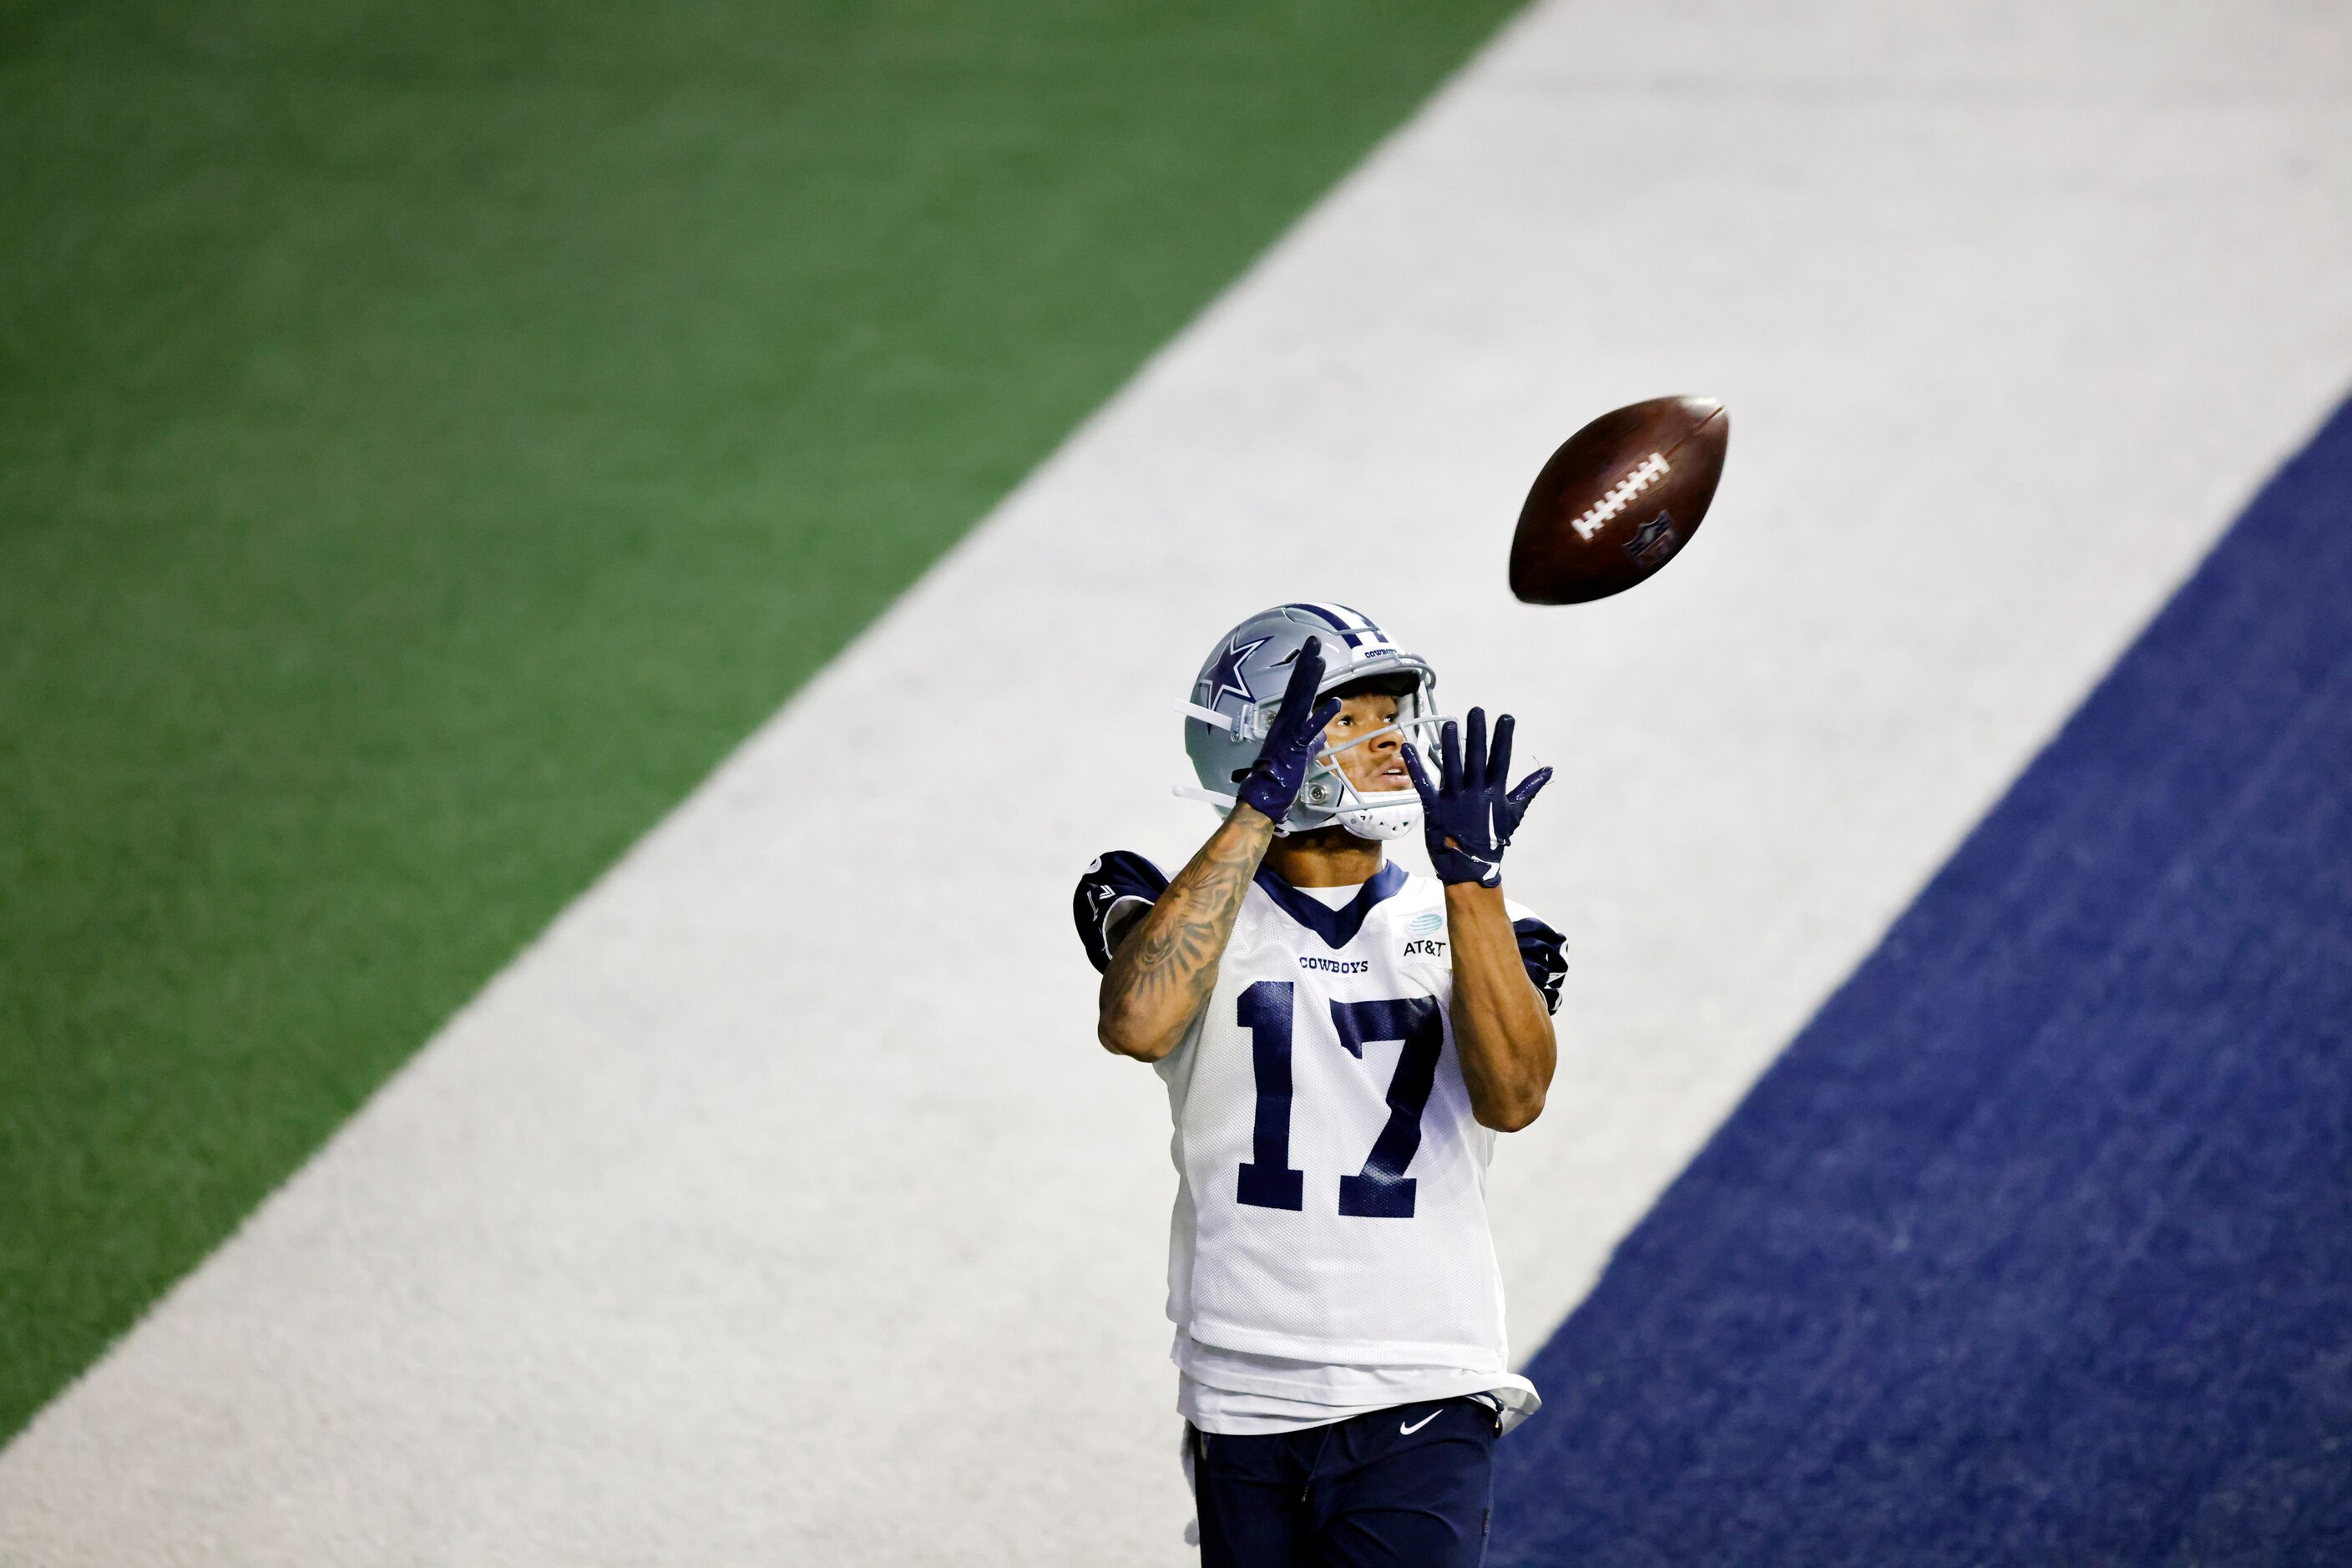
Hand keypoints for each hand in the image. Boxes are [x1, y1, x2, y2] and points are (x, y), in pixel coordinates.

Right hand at [1233, 637, 1340, 825]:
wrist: (1263, 797)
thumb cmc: (1278, 779)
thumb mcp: (1299, 758)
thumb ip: (1310, 744)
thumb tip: (1321, 737)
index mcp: (1287, 724)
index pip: (1299, 692)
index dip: (1306, 671)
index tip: (1313, 653)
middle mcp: (1286, 723)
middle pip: (1298, 688)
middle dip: (1307, 663)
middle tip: (1314, 641)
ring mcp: (1289, 733)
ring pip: (1302, 701)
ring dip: (1311, 680)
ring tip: (1320, 659)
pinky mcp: (1295, 747)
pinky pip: (1310, 729)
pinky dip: (1322, 716)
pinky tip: (1334, 703)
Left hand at [1402, 708, 1550, 886]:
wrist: (1470, 867)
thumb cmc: (1492, 838)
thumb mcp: (1514, 813)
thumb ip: (1528, 789)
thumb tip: (1547, 770)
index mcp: (1494, 792)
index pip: (1500, 760)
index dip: (1502, 738)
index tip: (1505, 718)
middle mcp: (1474, 792)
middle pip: (1475, 758)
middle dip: (1476, 734)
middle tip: (1476, 711)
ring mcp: (1453, 799)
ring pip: (1451, 766)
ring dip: (1450, 745)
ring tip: (1450, 724)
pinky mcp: (1433, 807)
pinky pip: (1424, 783)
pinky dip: (1416, 766)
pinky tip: (1409, 747)